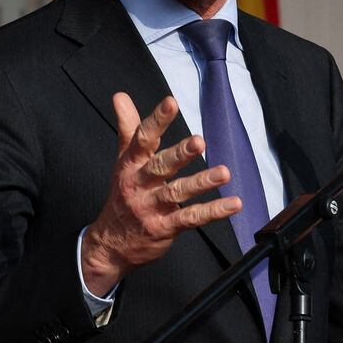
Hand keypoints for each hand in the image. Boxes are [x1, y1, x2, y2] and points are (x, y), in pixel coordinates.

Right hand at [80, 93, 240, 296]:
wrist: (109, 245)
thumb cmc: (122, 196)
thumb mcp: (122, 161)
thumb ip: (128, 128)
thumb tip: (121, 97)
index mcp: (130, 165)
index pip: (143, 139)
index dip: (157, 120)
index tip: (171, 102)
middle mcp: (139, 184)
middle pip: (160, 166)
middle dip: (180, 153)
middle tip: (199, 141)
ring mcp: (151, 207)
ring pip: (177, 192)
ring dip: (201, 182)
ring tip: (223, 173)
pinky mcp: (164, 228)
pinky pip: (191, 217)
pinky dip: (213, 211)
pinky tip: (232, 204)